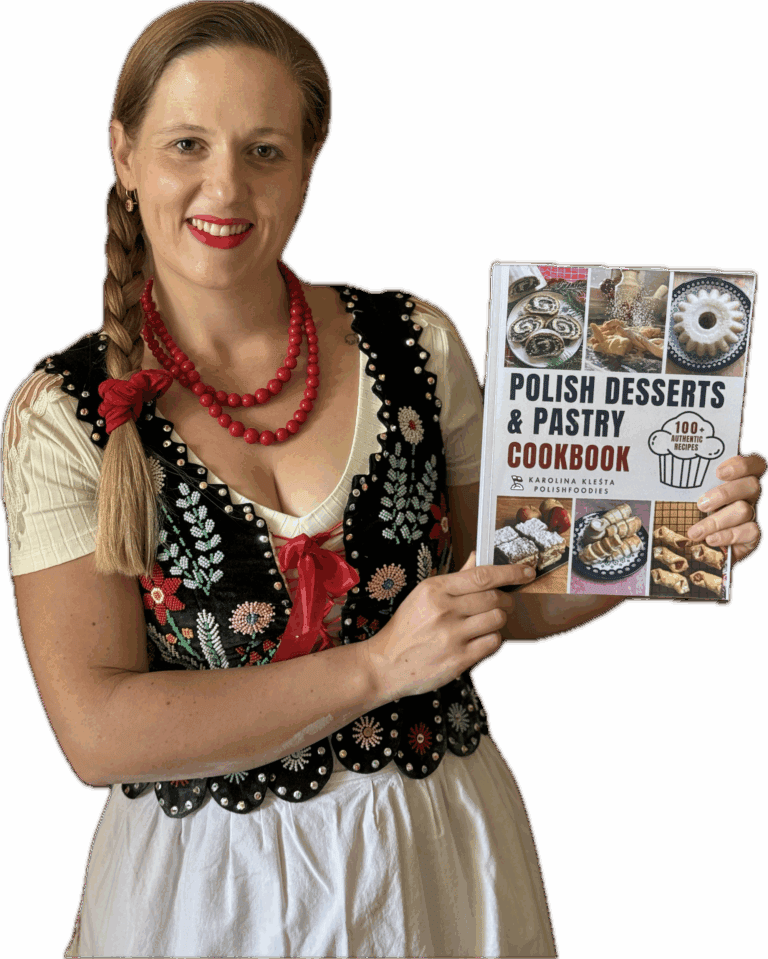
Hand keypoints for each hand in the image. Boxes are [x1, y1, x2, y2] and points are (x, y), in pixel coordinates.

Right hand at [362, 552, 532, 700]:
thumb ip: (455, 578)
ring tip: (486, 623)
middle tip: (504, 603)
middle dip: (506, 600)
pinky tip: (478, 640)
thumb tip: (478, 557)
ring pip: (497, 620)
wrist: (385, 663)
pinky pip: (492, 643)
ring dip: (498, 620)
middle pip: (494, 598)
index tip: (527, 571)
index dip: (510, 572)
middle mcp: (443, 611)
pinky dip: (491, 639)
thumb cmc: (407, 627)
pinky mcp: (457, 659)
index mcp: (435, 589)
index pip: (482, 575)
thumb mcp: (424, 595)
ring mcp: (451, 636)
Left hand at [687, 453, 764, 562]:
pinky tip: (710, 539)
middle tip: (701, 504)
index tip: (719, 473)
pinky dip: (727, 536)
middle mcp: (750, 495)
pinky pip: (749, 532)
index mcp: (739, 479)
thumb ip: (695, 487)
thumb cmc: (696, 511)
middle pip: (751, 485)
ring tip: (696, 531)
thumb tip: (673, 479)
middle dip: (724, 494)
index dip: (741, 466)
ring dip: (716, 521)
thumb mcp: (695, 496)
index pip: (754, 464)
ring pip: (744, 510)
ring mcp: (753, 514)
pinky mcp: (753, 534)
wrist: (704, 543)